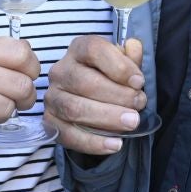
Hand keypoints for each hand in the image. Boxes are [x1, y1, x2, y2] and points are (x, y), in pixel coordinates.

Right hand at [46, 35, 146, 154]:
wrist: (90, 100)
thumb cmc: (110, 78)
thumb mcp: (123, 64)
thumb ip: (130, 58)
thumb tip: (134, 47)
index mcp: (79, 50)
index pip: (93, 50)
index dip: (119, 66)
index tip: (139, 82)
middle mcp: (61, 71)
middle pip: (85, 82)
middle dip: (117, 95)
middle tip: (139, 104)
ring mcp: (52, 97)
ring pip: (75, 108)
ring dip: (107, 118)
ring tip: (131, 123)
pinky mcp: (50, 122)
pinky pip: (68, 135)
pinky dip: (93, 143)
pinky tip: (115, 144)